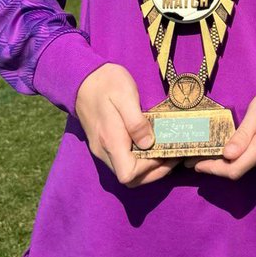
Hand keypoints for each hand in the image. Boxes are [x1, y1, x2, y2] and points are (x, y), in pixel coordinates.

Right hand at [75, 64, 175, 186]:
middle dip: (154, 172)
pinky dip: (140, 160)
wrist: (82, 77)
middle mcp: (104, 150)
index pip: (129, 174)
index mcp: (110, 140)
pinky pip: (123, 161)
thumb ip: (136, 121)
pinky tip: (153, 147)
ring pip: (127, 173)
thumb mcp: (125, 95)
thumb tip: (149, 143)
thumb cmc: (107, 83)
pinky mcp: (104, 144)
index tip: (165, 153)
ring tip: (167, 152)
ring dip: (148, 168)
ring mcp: (102, 149)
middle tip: (173, 156)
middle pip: (130, 179)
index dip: (150, 169)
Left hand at [188, 77, 255, 179]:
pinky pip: (253, 160)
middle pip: (239, 170)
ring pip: (245, 166)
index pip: (235, 169)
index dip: (213, 169)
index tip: (195, 164)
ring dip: (225, 163)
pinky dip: (237, 158)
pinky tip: (225, 150)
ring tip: (204, 153)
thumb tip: (227, 155)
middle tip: (192, 158)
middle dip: (215, 167)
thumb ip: (243, 134)